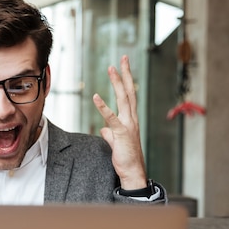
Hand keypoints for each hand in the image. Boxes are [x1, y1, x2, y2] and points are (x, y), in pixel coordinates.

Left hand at [92, 55, 146, 189]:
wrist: (132, 171)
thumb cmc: (126, 157)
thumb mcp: (116, 142)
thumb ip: (110, 133)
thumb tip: (104, 129)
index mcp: (130, 119)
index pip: (129, 95)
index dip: (126, 80)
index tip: (123, 66)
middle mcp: (132, 118)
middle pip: (129, 91)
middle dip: (126, 74)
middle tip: (123, 57)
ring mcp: (128, 125)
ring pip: (123, 99)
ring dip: (117, 82)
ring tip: (112, 68)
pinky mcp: (121, 133)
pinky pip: (111, 117)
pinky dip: (103, 107)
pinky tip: (96, 97)